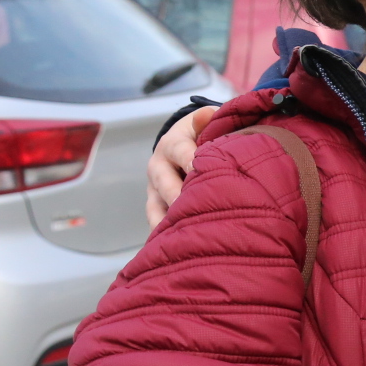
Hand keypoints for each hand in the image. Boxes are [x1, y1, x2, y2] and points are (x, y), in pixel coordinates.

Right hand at [145, 106, 214, 226]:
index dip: (195, 164)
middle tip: (198, 211)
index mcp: (172, 143)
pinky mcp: (156, 206)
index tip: (205, 175)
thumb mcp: (207, 123)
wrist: (187, 143)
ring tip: (185, 237)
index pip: (183, 154)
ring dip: (170, 221)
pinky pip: (157, 223)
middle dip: (181, 198)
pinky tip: (178, 251)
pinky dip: (165, 235)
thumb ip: (210, 120)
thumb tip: (208, 113)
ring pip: (156, 208)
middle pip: (166, 185)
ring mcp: (154, 189)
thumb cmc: (205, 134)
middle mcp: (158, 166)